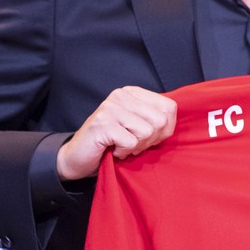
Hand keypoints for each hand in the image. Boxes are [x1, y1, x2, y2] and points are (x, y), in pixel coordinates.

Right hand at [57, 87, 176, 180]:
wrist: (77, 157)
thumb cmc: (112, 143)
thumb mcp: (138, 128)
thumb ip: (156, 121)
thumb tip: (172, 123)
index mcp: (133, 93)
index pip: (169, 107)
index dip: (165, 129)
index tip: (147, 137)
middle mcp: (121, 95)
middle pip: (160, 120)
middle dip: (150, 140)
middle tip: (132, 144)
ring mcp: (111, 108)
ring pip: (147, 131)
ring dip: (136, 146)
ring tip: (121, 146)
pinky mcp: (102, 123)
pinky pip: (131, 142)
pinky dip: (124, 152)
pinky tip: (112, 150)